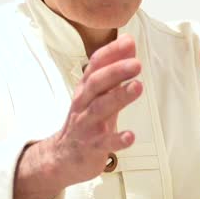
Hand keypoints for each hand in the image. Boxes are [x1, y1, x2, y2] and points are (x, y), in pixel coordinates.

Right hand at [14, 35, 140, 198]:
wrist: (62, 157)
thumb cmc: (85, 120)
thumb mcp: (98, 94)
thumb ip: (114, 70)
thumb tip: (129, 43)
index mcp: (86, 89)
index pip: (95, 65)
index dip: (111, 53)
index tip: (128, 42)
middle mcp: (84, 103)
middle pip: (96, 83)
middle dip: (116, 71)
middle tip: (136, 64)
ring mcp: (87, 125)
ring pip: (100, 109)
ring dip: (119, 97)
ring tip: (137, 87)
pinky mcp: (92, 146)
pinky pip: (105, 143)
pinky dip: (118, 139)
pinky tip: (130, 136)